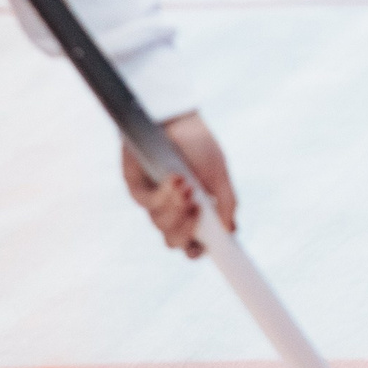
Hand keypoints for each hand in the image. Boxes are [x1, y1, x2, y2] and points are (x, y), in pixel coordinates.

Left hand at [121, 111, 237, 258]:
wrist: (176, 116)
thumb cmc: (199, 144)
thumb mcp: (219, 174)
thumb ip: (226, 203)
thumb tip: (231, 232)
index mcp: (195, 211)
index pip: (194, 243)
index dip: (199, 251)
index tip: (210, 251)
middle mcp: (172, 210)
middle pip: (175, 241)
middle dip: (186, 231)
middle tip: (197, 210)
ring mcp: (153, 200)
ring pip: (162, 225)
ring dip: (176, 209)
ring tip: (188, 185)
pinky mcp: (137, 187)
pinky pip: (148, 205)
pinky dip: (164, 195)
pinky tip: (176, 179)